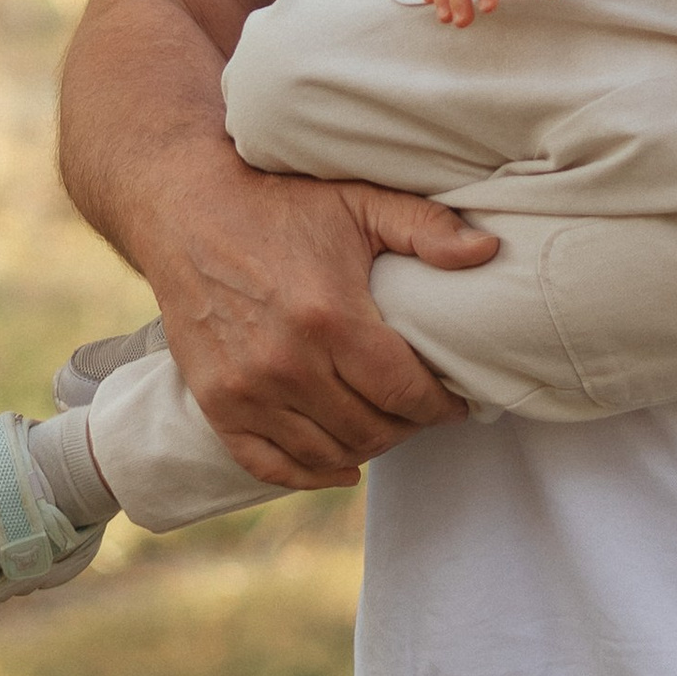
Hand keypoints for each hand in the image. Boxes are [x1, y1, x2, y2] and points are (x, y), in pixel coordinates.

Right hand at [150, 156, 499, 489]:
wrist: (187, 209)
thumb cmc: (282, 203)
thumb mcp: (360, 201)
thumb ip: (426, 227)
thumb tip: (489, 252)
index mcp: (330, 317)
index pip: (405, 392)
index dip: (440, 405)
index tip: (456, 401)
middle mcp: (286, 363)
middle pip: (372, 429)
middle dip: (408, 426)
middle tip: (421, 410)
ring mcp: (246, 390)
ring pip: (328, 453)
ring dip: (367, 448)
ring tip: (386, 425)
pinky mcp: (216, 403)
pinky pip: (269, 465)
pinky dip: (310, 474)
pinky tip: (342, 467)